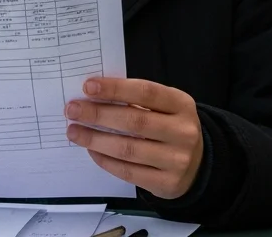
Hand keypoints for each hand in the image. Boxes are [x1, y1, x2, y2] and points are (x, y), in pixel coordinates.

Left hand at [65, 77, 203, 199]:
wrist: (199, 163)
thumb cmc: (169, 125)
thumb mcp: (163, 106)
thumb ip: (136, 99)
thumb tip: (92, 95)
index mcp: (181, 104)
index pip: (145, 92)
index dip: (115, 89)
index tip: (87, 87)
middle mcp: (183, 132)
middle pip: (134, 122)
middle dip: (98, 114)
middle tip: (72, 110)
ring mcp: (177, 160)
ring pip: (128, 149)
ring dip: (95, 139)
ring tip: (74, 132)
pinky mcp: (168, 184)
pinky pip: (129, 172)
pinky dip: (106, 161)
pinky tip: (92, 151)